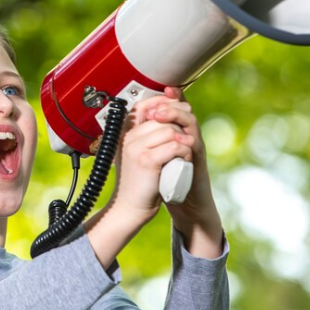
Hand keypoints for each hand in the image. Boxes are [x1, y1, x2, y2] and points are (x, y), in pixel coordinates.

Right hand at [109, 88, 195, 224]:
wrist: (130, 207)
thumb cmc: (138, 182)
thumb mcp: (137, 154)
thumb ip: (145, 135)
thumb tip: (164, 113)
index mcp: (124, 133)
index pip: (144, 105)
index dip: (162, 102)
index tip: (177, 108)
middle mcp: (128, 137)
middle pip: (161, 117)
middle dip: (179, 126)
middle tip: (184, 141)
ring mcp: (136, 148)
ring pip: (170, 130)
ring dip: (183, 141)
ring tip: (183, 155)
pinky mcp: (147, 160)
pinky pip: (174, 146)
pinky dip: (184, 152)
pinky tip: (184, 161)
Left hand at [140, 87, 223, 257]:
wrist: (183, 204)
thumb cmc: (164, 181)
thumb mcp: (150, 157)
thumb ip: (143, 141)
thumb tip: (123, 126)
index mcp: (174, 134)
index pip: (174, 108)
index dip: (169, 97)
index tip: (161, 90)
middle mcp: (186, 137)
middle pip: (185, 110)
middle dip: (171, 104)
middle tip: (157, 105)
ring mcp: (194, 148)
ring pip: (191, 124)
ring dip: (176, 116)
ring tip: (161, 116)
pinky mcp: (197, 163)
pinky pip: (195, 146)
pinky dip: (187, 140)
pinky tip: (179, 138)